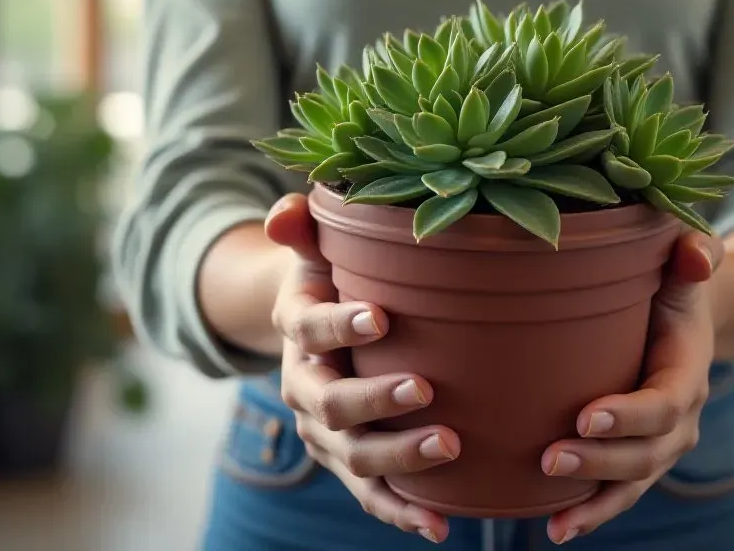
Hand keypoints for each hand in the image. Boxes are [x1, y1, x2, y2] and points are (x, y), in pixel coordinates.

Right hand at [265, 194, 458, 543]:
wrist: (320, 318)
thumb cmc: (332, 271)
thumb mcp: (316, 242)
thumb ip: (302, 225)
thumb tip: (285, 214)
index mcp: (295, 326)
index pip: (309, 328)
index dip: (338, 326)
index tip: (380, 316)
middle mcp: (302, 384)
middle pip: (329, 402)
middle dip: (375, 399)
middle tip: (425, 388)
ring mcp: (324, 430)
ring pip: (353, 454)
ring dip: (397, 457)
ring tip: (449, 447)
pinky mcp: (349, 458)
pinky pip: (371, 492)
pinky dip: (401, 512)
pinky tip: (439, 525)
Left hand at [540, 228, 724, 544]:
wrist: (685, 310)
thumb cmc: (674, 280)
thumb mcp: (687, 261)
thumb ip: (694, 254)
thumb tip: (692, 255)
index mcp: (688, 370)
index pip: (663, 403)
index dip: (629, 415)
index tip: (585, 415)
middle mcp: (681, 418)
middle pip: (646, 453)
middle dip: (601, 461)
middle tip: (551, 458)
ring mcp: (661, 443)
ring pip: (632, 482)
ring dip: (594, 499)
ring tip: (554, 518)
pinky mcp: (637, 454)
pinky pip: (620, 491)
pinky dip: (592, 513)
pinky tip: (556, 529)